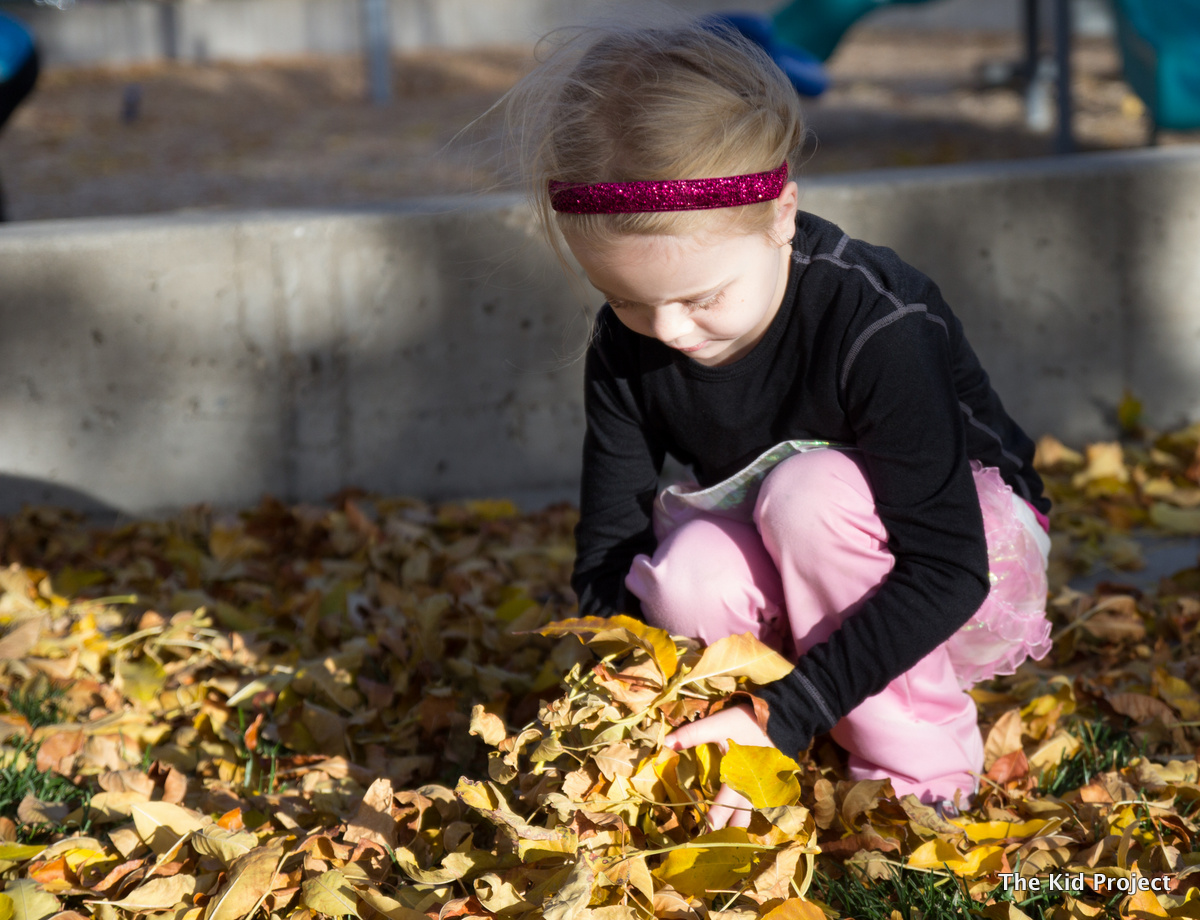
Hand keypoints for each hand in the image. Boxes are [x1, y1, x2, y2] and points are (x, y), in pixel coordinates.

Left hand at [663, 704, 771, 830]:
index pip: (722, 809)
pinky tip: (742, 827)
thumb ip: (694, 733)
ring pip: (751, 820)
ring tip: (725, 840)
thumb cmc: (749, 722)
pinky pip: (760, 812)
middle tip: (709, 844)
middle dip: (726, 834)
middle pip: (740, 823)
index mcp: (739, 779)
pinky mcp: (768, 789)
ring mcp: (763, 792)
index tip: (699, 835)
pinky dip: (750, 821)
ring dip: (738, 829)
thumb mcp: (720, 723)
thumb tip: (666, 743)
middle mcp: (752, 791)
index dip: (710, 823)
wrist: (781, 718)